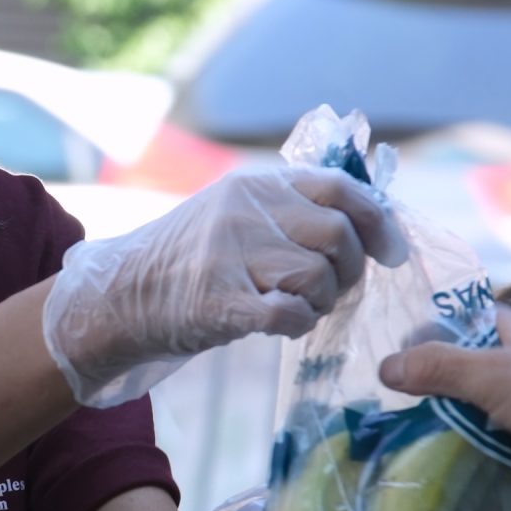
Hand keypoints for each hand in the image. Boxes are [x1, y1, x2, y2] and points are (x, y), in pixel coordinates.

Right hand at [45, 168, 405, 407]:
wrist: (119, 296)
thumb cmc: (188, 260)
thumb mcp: (235, 214)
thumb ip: (292, 211)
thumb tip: (375, 225)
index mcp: (255, 185)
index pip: (338, 187)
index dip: (376, 219)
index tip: (390, 250)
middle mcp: (244, 211)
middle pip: (337, 235)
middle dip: (348, 270)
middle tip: (328, 290)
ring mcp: (229, 253)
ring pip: (317, 276)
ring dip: (319, 302)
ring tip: (294, 307)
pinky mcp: (218, 300)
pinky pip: (289, 314)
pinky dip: (297, 324)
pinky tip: (282, 326)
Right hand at [378, 305, 510, 444]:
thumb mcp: (486, 373)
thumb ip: (437, 367)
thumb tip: (385, 367)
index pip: (468, 319)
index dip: (433, 335)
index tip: (405, 361)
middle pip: (477, 356)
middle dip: (447, 375)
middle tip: (416, 397)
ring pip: (492, 388)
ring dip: (467, 403)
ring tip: (437, 423)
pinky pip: (509, 416)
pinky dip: (489, 425)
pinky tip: (473, 439)